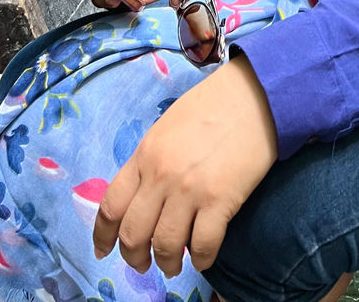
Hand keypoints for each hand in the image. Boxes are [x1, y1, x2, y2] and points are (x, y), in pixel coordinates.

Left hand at [93, 55, 278, 275]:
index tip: (104, 251)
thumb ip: (151, 159)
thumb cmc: (213, 104)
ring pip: (165, 246)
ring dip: (167, 263)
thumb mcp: (168, 126)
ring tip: (173, 265)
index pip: (111, 206)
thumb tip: (144, 195)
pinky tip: (203, 259)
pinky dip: (201, 260)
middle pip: (133, 234)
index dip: (103, 236)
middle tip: (143, 264)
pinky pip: (203, 245)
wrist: (255, 93)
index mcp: (145, 154)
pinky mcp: (221, 200)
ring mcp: (190, 190)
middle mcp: (161, 176)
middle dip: (135, 257)